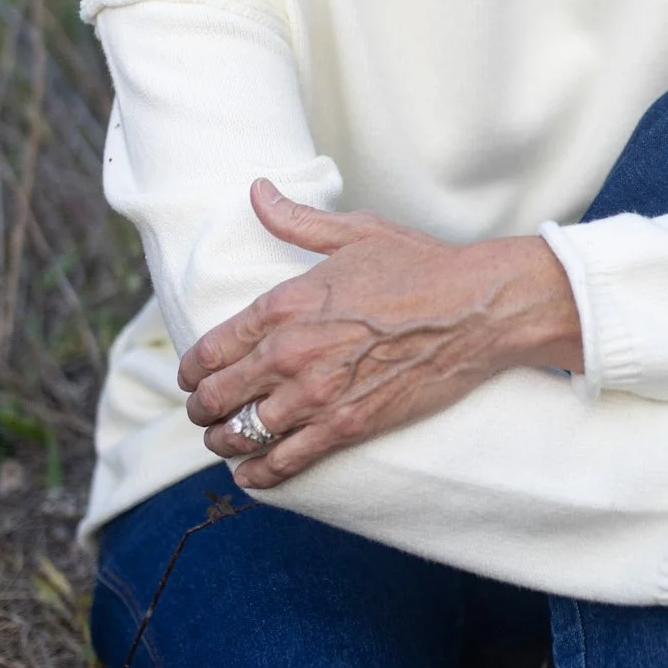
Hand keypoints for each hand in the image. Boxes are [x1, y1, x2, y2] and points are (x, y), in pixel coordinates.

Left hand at [178, 181, 582, 489]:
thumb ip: (296, 219)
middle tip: (203, 413)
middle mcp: (290, 353)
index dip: (192, 370)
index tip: (191, 377)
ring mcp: (318, 395)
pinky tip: (253, 475)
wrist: (475, 309)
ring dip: (225, 441)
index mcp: (284, 304)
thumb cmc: (421, 265)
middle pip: (218, 396)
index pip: (211, 349)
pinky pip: (286, 461)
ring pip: (244, 432)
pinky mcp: (348, 426)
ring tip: (224, 442)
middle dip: (202, 408)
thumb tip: (257, 192)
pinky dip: (262, 474)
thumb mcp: (355, 231)